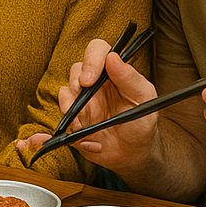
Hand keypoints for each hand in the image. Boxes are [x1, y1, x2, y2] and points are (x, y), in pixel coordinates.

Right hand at [17, 39, 160, 168]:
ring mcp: (82, 99)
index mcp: (114, 72)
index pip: (97, 50)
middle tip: (84, 99)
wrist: (130, 156)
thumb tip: (113, 57)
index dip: (90, 59)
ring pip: (65, 91)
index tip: (88, 79)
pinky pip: (62, 114)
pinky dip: (72, 127)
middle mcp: (96, 82)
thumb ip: (130, 79)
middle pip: (76, 69)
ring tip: (89, 125)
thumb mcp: (144, 101)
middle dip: (77, 85)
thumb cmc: (141, 125)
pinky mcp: (72, 116)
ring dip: (73, 108)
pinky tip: (89, 139)